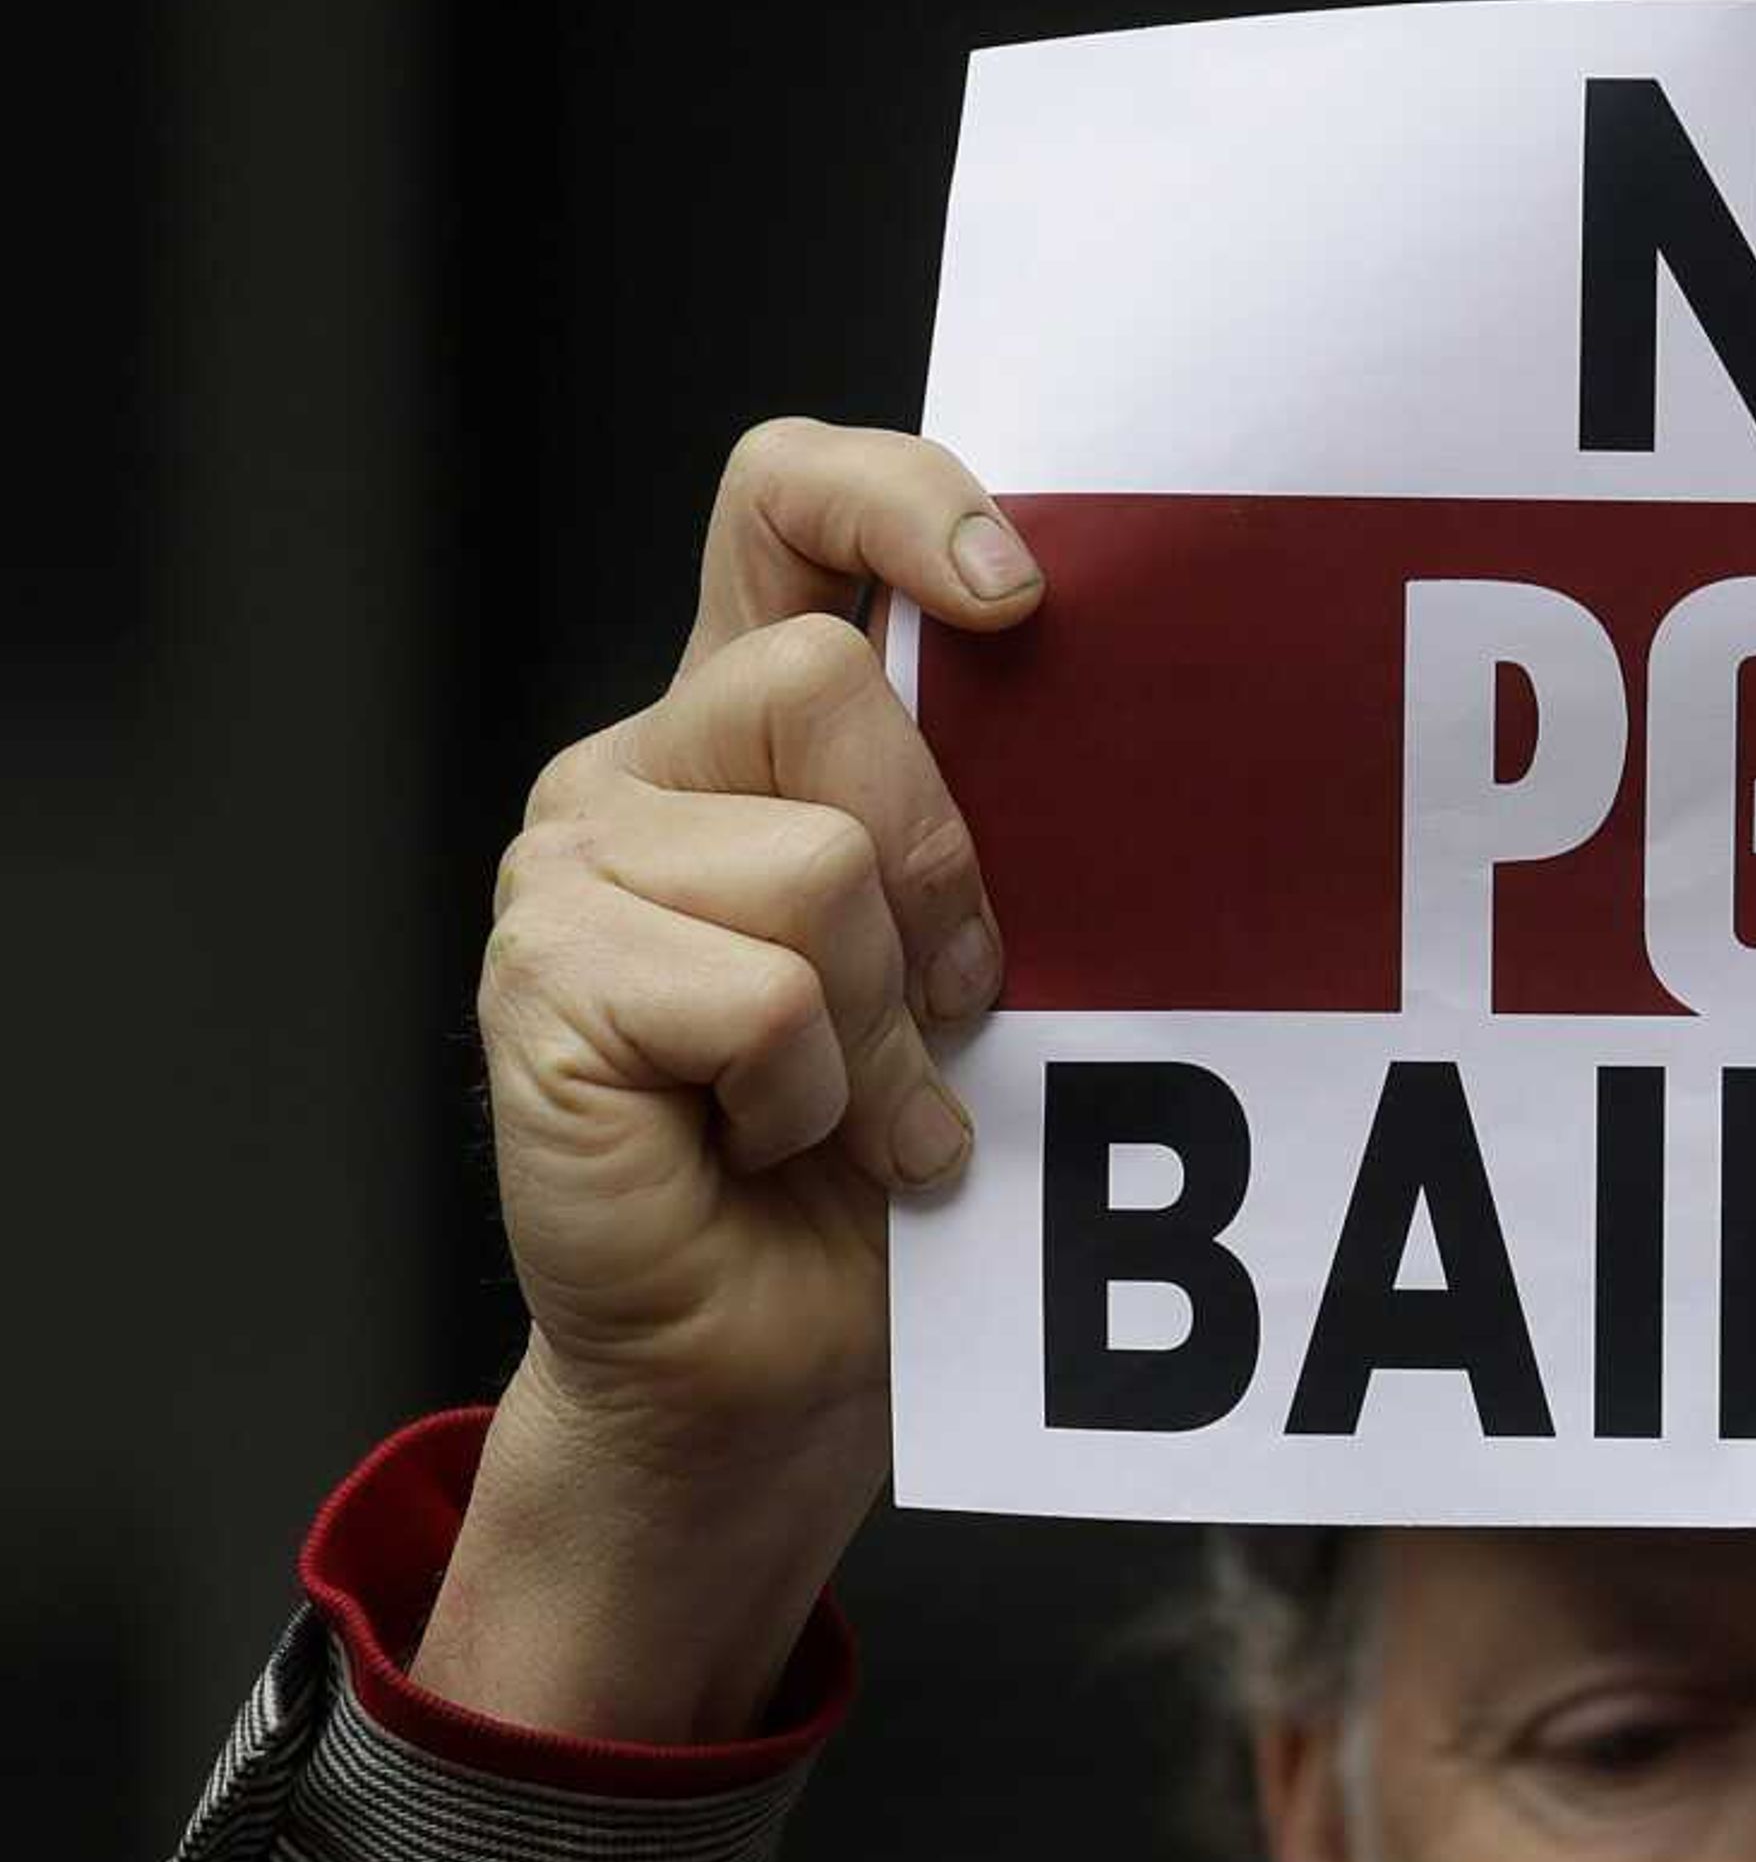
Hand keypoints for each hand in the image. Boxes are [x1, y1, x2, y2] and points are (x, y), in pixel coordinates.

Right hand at [409, 417, 1044, 1741]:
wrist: (778, 1366)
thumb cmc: (886, 1160)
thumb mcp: (974, 949)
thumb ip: (989, 812)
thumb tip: (1109, 698)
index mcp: (750, 729)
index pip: (788, 503)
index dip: (898, 495)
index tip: (1016, 591)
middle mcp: (642, 769)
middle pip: (827, 678)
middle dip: (942, 860)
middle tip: (952, 1004)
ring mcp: (569, 871)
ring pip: (812, 861)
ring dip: (885, 1017)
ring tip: (863, 1106)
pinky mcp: (540, 984)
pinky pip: (759, 991)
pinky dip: (816, 1091)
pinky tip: (785, 1144)